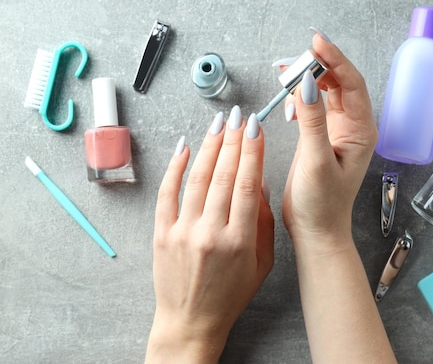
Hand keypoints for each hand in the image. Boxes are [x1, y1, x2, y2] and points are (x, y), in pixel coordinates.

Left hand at [145, 107, 273, 363]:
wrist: (191, 322)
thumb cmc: (231, 295)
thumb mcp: (262, 264)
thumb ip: (263, 223)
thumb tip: (258, 183)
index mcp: (240, 241)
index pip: (247, 184)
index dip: (252, 152)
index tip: (255, 128)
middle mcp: (210, 233)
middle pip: (223, 176)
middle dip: (233, 141)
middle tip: (239, 117)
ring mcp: (183, 232)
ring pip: (197, 179)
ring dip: (209, 147)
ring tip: (218, 124)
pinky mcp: (162, 234)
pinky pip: (167, 194)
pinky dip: (175, 168)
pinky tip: (185, 147)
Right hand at [282, 34, 377, 247]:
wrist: (316, 230)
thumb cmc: (322, 204)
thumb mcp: (316, 161)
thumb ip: (312, 121)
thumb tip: (307, 84)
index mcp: (361, 130)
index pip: (352, 83)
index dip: (335, 59)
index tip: (316, 42)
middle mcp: (354, 126)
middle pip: (340, 82)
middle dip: (319, 66)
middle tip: (294, 58)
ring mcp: (338, 129)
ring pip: (326, 91)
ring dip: (308, 77)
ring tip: (286, 70)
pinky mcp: (323, 135)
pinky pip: (315, 104)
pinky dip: (301, 94)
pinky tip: (288, 92)